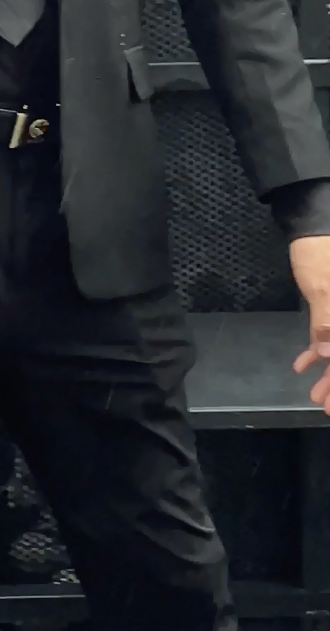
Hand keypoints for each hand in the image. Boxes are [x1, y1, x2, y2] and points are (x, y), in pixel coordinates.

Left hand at [290, 235, 329, 414]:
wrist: (315, 224)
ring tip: (313, 395)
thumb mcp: (324, 287)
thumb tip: (327, 356)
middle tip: (324, 407)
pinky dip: (317, 350)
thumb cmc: (321, 252)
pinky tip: (302, 365)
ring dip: (329, 373)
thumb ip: (328, 322)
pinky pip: (329, 335)